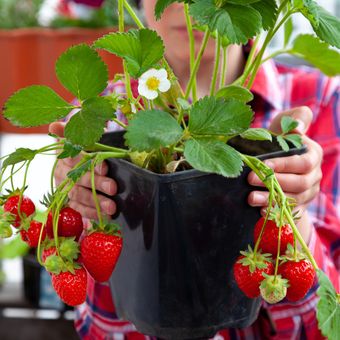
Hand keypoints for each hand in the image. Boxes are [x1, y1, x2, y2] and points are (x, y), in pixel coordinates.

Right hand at [49, 122, 116, 219]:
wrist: (85, 159)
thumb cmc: (90, 146)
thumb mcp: (89, 136)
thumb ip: (77, 132)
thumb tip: (54, 125)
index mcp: (65, 153)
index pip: (74, 157)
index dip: (88, 162)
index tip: (105, 166)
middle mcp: (62, 171)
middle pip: (78, 178)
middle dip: (97, 183)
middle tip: (113, 188)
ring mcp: (64, 187)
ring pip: (77, 195)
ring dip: (95, 202)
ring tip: (112, 207)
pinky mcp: (70, 200)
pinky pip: (78, 208)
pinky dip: (91, 213)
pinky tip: (105, 215)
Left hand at [247, 107, 322, 240]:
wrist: (274, 161)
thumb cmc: (278, 139)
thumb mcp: (286, 123)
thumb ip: (297, 118)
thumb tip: (298, 129)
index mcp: (313, 155)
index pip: (303, 162)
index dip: (285, 165)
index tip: (264, 164)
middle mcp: (313, 175)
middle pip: (299, 183)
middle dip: (273, 182)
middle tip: (250, 179)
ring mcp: (306, 192)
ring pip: (292, 199)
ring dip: (270, 199)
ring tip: (250, 197)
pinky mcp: (297, 205)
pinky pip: (287, 211)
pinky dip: (273, 211)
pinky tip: (259, 211)